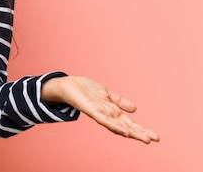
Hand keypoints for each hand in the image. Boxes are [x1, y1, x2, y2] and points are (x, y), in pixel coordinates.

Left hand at [41, 76, 159, 143]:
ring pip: (118, 126)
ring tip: (144, 139)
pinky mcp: (91, 111)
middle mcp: (108, 115)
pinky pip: (104, 120)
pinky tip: (124, 131)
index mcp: (113, 111)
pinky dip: (114, 126)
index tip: (155, 136)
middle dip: (140, 133)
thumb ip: (120, 101)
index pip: (130, 123)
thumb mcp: (107, 94)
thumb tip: (135, 109)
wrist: (68, 85)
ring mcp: (100, 114)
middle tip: (154, 140)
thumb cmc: (86, 90)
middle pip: (126, 127)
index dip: (142, 129)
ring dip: (131, 133)